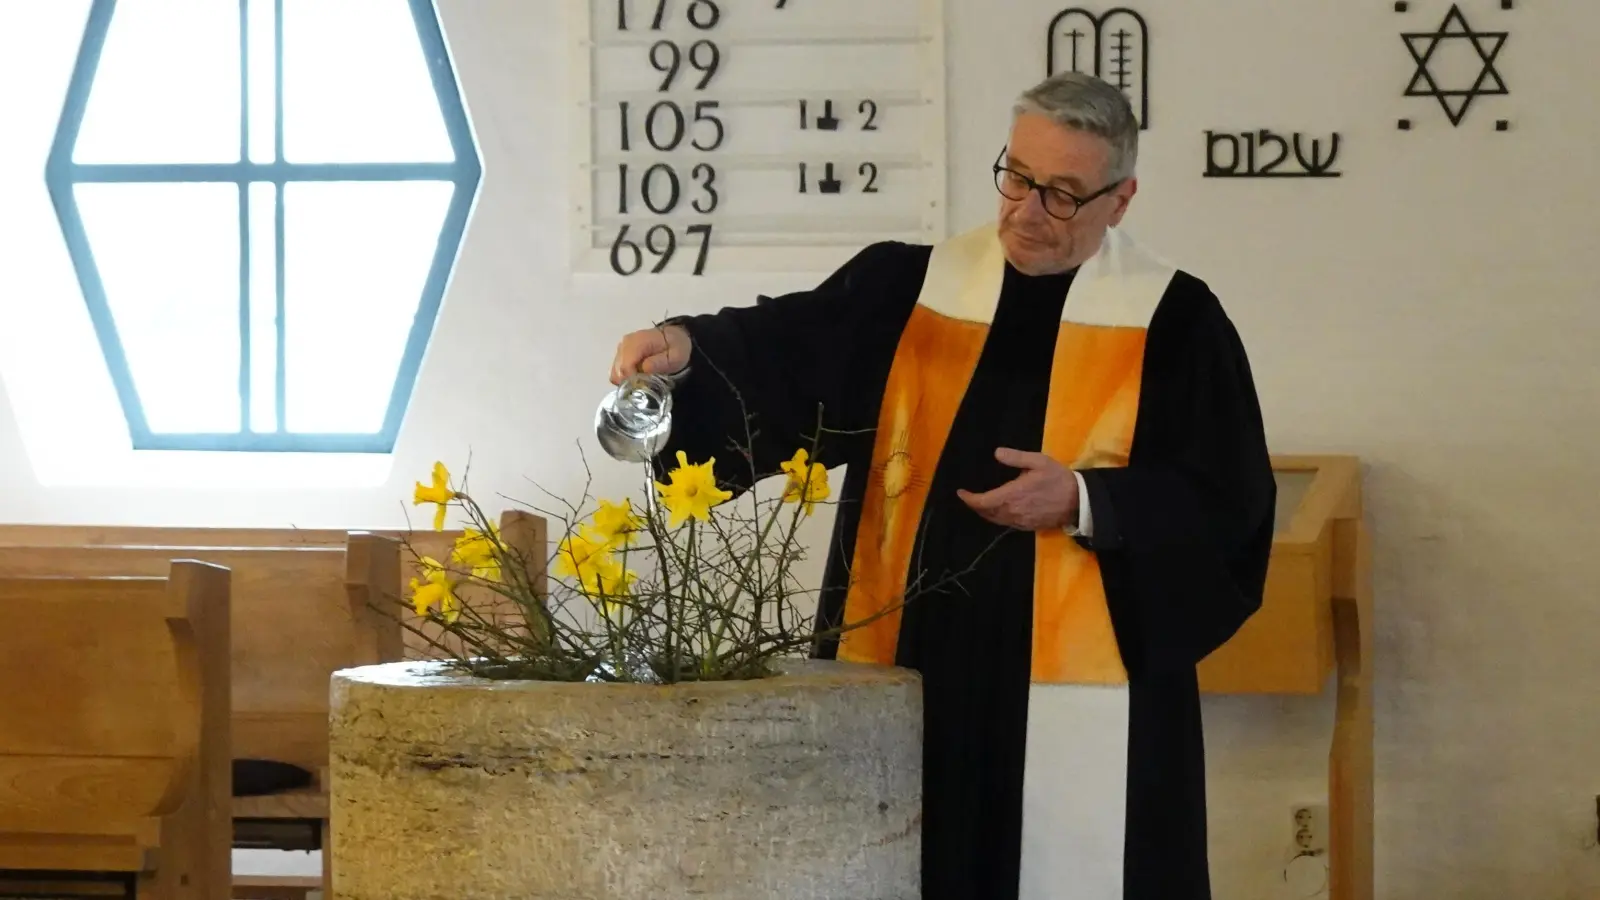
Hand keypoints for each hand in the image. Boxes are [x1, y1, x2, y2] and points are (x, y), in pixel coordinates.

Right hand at [610, 323, 691, 384]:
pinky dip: (625, 377)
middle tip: (644, 385)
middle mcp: (625, 343)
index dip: (632, 380)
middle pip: (618, 370)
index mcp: (638, 342)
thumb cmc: (675, 348)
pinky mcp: (620, 353)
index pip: (625, 366)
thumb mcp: (675, 357)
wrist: (674, 338)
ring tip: (643, 380)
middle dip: (629, 382)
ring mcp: (621, 348)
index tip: (643, 386)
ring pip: (615, 372)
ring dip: (627, 380)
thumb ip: (660, 362)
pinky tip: (637, 377)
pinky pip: (616, 370)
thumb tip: (644, 368)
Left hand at [956, 448, 1078, 530]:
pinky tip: (998, 510)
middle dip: (975, 505)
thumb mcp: (1039, 461)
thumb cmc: (1058, 479)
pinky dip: (997, 517)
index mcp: (1013, 494)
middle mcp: (1013, 511)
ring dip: (985, 512)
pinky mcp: (1028, 527)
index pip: (983, 501)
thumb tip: (996, 453)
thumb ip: (1016, 458)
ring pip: (995, 520)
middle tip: (969, 496)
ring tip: (980, 502)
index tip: (960, 492)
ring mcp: (1020, 521)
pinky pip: (1006, 524)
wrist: (1078, 501)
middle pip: (986, 513)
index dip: (969, 499)